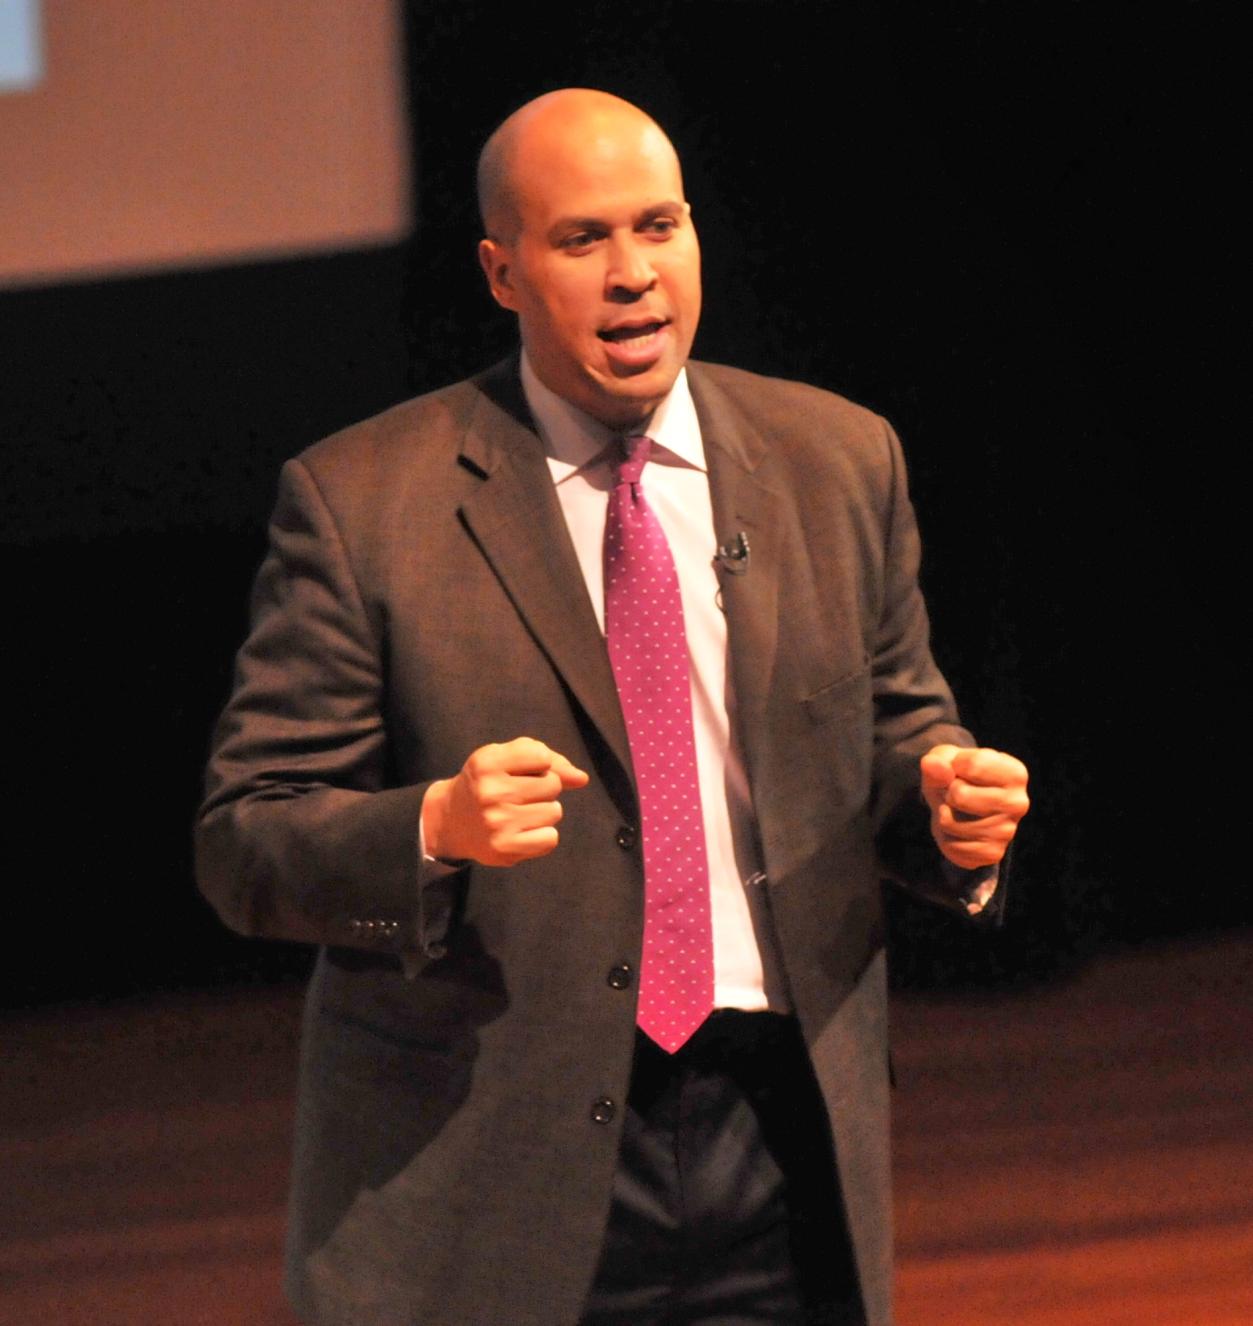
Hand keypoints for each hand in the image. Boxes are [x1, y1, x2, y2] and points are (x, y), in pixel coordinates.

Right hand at [422, 737, 589, 866]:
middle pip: (552, 785)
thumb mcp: (508, 758)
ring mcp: (496, 822)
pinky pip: (550, 838)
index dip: (540, 764)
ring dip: (544, 812)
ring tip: (520, 813)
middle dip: (544, 788)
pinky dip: (543, 835)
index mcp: (487, 762)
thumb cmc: (489, 782)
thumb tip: (582, 779)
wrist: (452, 821)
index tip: (522, 770)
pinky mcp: (504, 849)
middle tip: (519, 795)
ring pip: (554, 812)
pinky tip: (523, 831)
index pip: (543, 757)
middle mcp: (489, 791)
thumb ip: (549, 760)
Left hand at [920, 745, 1028, 869]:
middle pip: (960, 795)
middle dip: (947, 792)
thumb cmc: (958, 776)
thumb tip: (933, 766)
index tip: (960, 771)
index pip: (972, 764)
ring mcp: (1007, 832)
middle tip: (956, 794)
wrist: (961, 807)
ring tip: (956, 810)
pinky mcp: (992, 854)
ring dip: (942, 815)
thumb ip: (938, 760)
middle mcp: (1018, 803)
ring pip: (949, 822)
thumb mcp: (947, 760)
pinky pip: (950, 846)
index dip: (954, 765)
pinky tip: (958, 829)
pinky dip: (945, 837)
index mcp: (1015, 774)